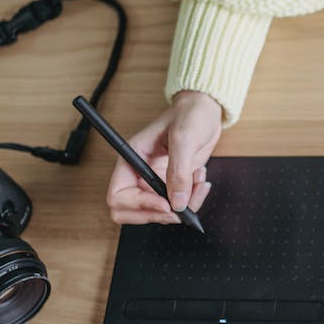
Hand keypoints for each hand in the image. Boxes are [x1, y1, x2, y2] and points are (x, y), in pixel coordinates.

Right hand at [106, 91, 222, 224]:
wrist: (205, 110)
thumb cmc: (190, 114)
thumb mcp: (183, 138)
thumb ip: (178, 171)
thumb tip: (176, 202)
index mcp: (131, 159)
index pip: (118, 195)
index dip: (139, 205)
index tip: (164, 204)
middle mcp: (140, 173)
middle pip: (133, 212)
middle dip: (158, 214)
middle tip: (180, 208)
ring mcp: (157, 181)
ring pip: (160, 213)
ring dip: (183, 205)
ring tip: (198, 181)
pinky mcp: (174, 184)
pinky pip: (179, 206)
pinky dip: (194, 199)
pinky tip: (201, 180)